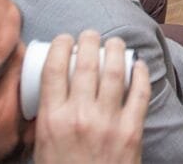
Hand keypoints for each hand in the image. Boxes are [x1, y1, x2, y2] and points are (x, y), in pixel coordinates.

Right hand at [34, 32, 149, 163]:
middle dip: (88, 40)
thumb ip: (44, 121)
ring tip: (114, 42)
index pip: (54, 68)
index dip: (60, 45)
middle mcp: (80, 115)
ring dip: (115, 50)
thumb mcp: (41, 149)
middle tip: (90, 34)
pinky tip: (138, 65)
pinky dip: (140, 74)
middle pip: (85, 63)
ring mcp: (109, 121)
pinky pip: (140, 92)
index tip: (64, 39)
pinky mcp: (133, 130)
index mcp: (52, 119)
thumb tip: (45, 94)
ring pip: (114, 71)